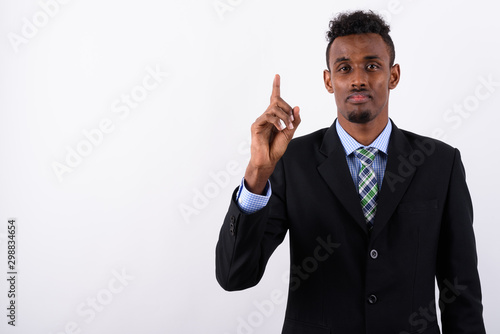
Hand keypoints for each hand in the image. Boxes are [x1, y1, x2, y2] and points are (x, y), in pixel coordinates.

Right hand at [244, 74, 300, 193]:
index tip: (277, 75)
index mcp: (274, 117)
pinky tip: (280, 128)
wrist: (268, 160)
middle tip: (291, 121)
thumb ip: (294, 121)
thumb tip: (297, 107)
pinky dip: (276, 121)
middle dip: (287, 109)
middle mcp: (267, 116)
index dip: (276, 86)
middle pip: (277, 101)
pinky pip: (268, 116)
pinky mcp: (256, 125)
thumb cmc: (276, 148)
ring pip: (273, 108)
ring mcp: (261, 120)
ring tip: (286, 127)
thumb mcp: (290, 133)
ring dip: (284, 116)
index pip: (275, 99)